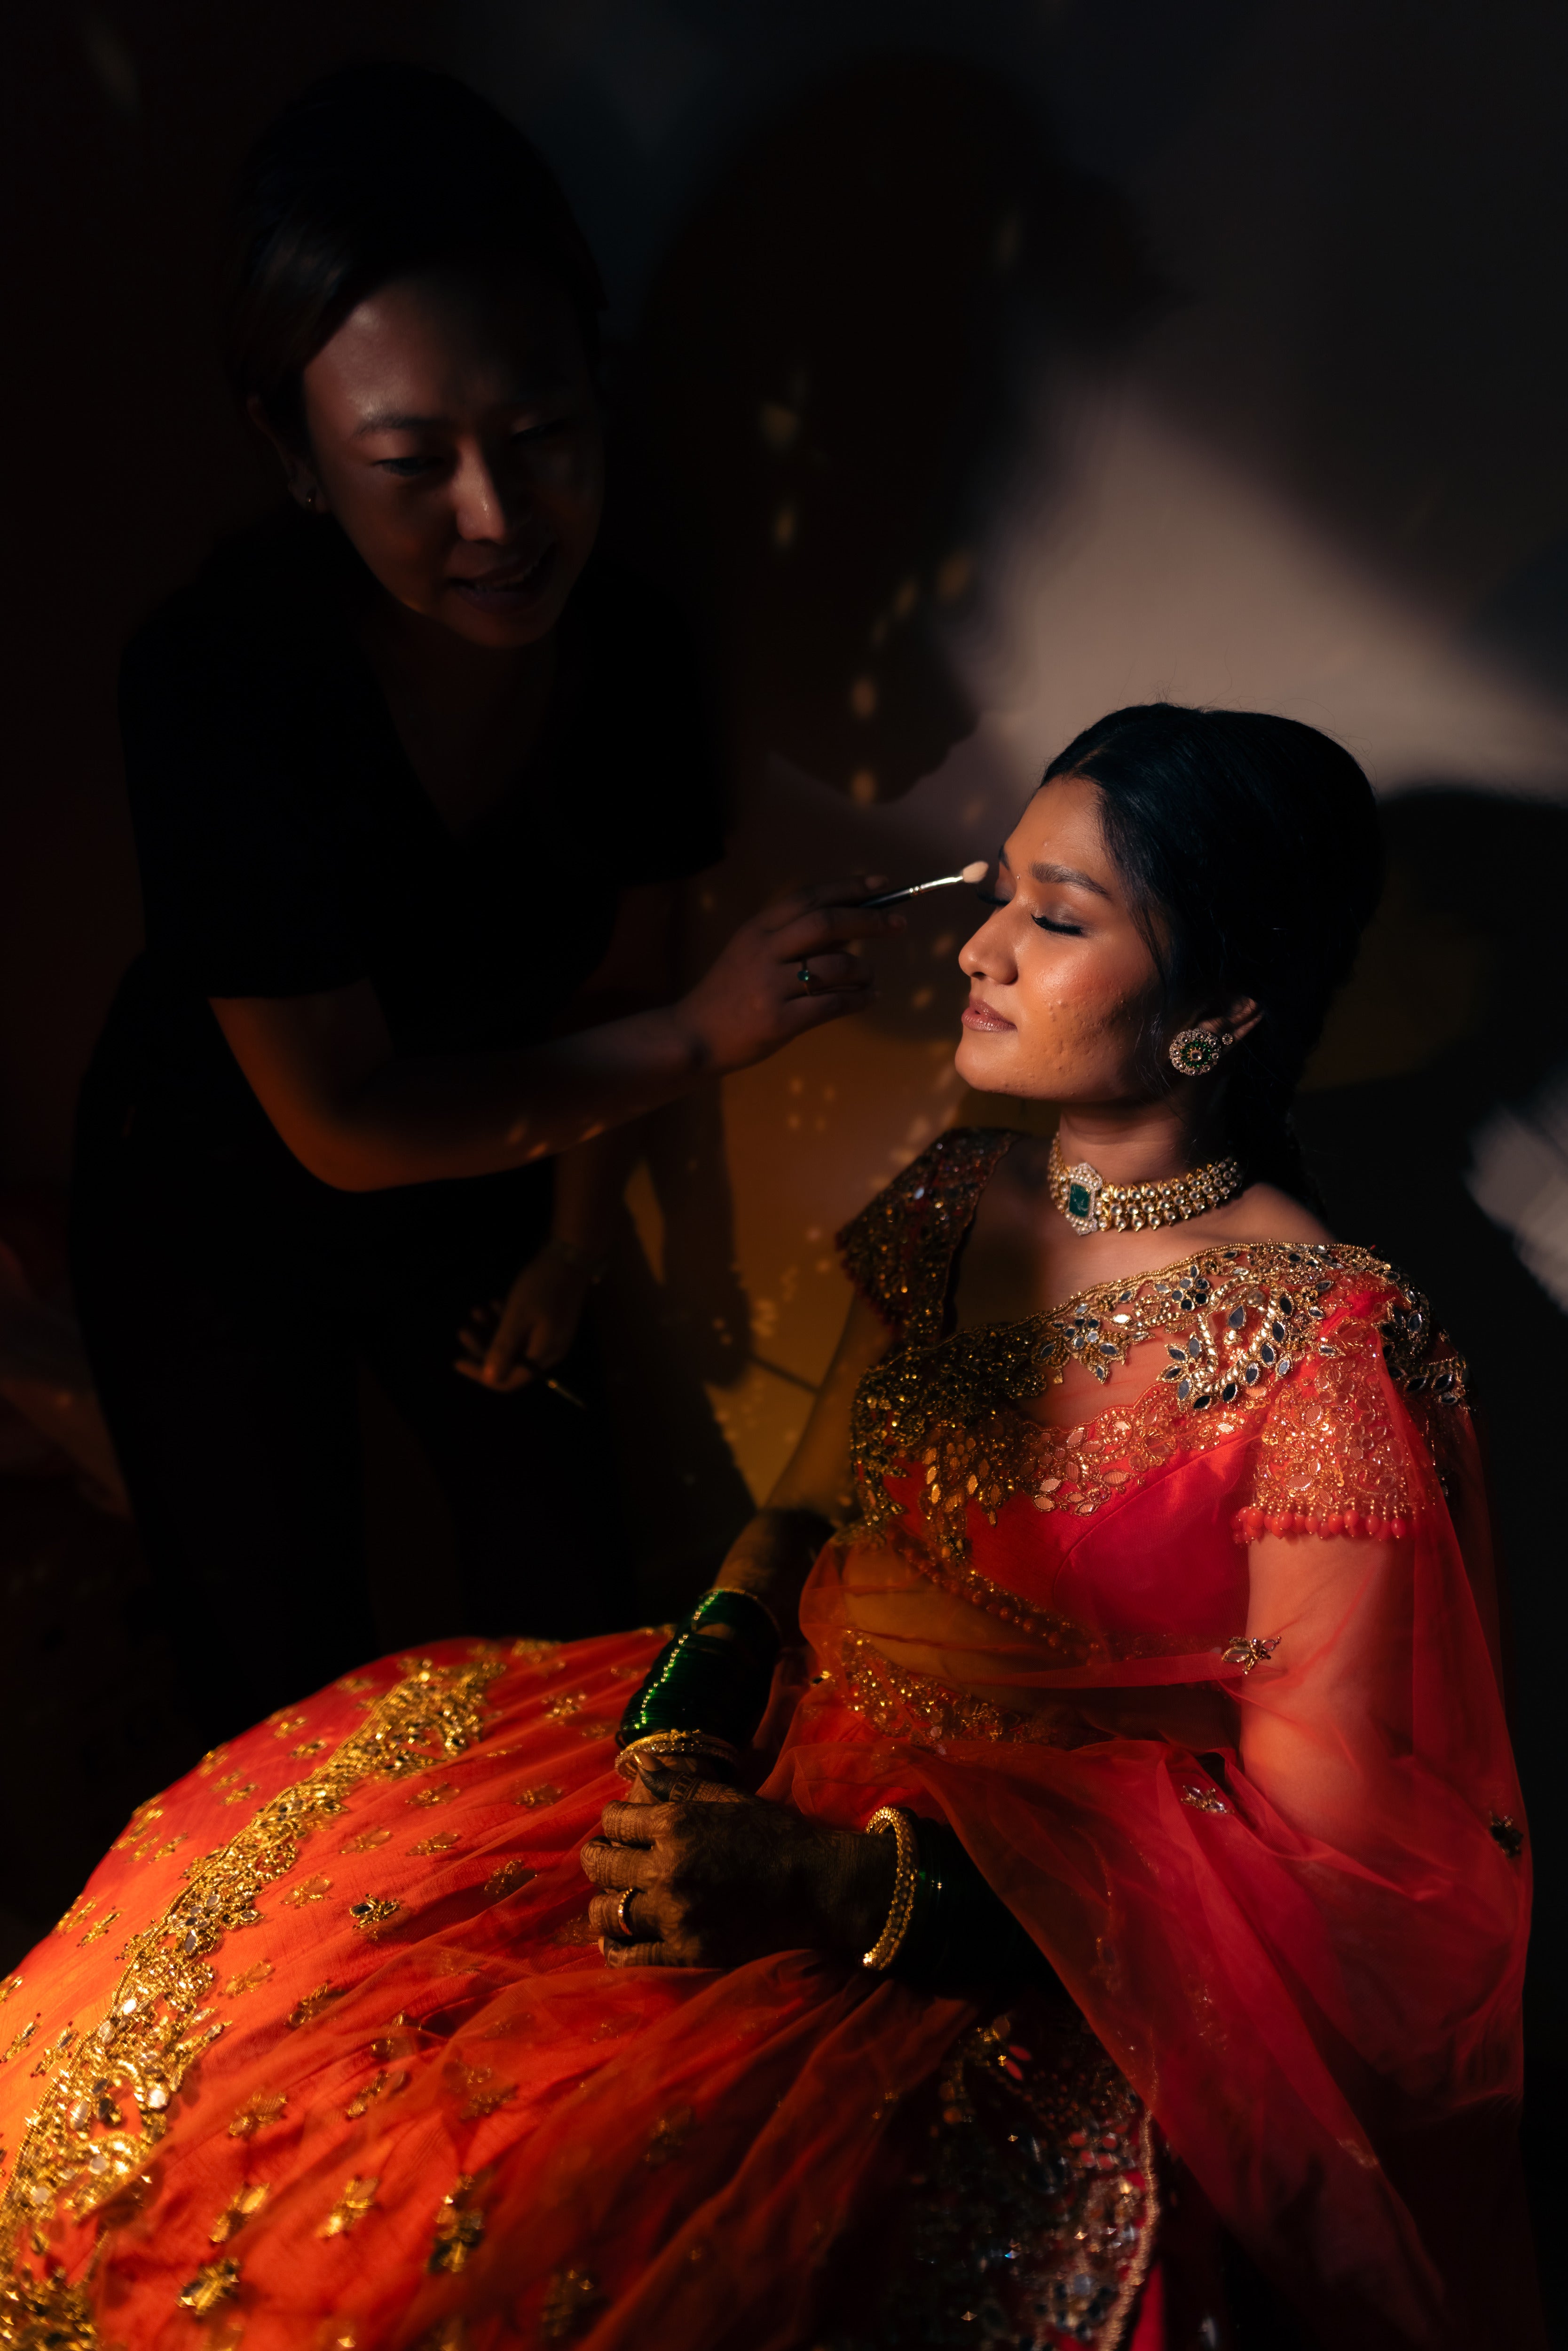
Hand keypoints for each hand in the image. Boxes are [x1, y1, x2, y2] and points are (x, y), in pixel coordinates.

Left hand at [456, 1242, 590, 1391]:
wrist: (570, 1256)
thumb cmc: (542, 1287)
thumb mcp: (517, 1316)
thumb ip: (503, 1349)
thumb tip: (489, 1379)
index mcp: (543, 1355)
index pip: (510, 1380)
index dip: (482, 1374)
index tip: (458, 1361)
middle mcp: (548, 1352)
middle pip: (510, 1363)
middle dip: (482, 1348)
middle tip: (463, 1330)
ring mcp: (549, 1336)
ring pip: (513, 1344)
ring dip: (491, 1330)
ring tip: (475, 1311)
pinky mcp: (547, 1322)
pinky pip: (522, 1330)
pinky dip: (505, 1321)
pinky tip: (494, 1304)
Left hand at [580, 1767, 894, 1968]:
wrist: (816, 1887)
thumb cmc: (774, 1835)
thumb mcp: (728, 1798)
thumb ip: (679, 1784)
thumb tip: (641, 1766)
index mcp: (676, 1825)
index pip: (614, 1821)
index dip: (614, 1821)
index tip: (621, 1826)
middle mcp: (668, 1869)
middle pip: (603, 1865)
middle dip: (599, 1858)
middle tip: (604, 1859)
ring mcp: (676, 1914)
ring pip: (609, 1912)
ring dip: (604, 1903)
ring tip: (613, 1898)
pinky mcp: (687, 1951)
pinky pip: (631, 1954)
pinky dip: (616, 1947)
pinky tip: (615, 1940)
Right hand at [673, 878, 904, 1073]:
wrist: (693, 1036)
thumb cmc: (728, 994)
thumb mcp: (749, 953)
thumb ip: (790, 938)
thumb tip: (847, 927)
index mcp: (757, 929)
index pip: (809, 897)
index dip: (849, 888)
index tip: (882, 884)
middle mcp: (764, 951)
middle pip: (827, 923)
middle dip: (869, 920)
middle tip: (898, 923)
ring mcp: (771, 987)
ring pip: (836, 967)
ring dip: (865, 971)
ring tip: (871, 978)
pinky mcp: (779, 1021)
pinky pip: (833, 1005)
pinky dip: (859, 1001)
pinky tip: (869, 999)